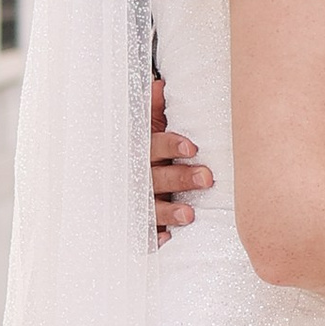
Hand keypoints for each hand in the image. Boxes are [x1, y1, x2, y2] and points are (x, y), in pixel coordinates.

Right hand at [151, 73, 212, 244]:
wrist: (116, 167)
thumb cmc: (148, 144)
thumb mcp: (148, 123)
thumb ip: (154, 106)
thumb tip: (161, 85)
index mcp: (141, 149)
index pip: (154, 146)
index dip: (171, 145)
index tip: (192, 147)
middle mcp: (138, 175)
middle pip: (157, 177)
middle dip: (181, 178)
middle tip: (207, 178)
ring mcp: (137, 200)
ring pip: (150, 207)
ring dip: (168, 212)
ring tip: (189, 215)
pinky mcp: (140, 222)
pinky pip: (142, 233)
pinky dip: (152, 238)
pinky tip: (166, 240)